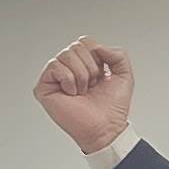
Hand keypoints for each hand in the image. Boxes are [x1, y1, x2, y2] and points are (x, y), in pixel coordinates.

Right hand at [33, 37, 134, 154]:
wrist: (106, 127)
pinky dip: (68, 79)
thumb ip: (118, 54)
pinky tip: (71, 93)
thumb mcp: (124, 74)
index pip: (85, 41)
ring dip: (81, 75)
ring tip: (82, 91)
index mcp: (83, 63)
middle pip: (76, 46)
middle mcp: (67, 68)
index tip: (101, 77)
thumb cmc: (112, 107)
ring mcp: (54, 77)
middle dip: (90, 67)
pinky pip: (54, 66)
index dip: (97, 57)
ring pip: (66, 54)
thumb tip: (98, 47)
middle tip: (91, 87)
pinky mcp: (44, 87)